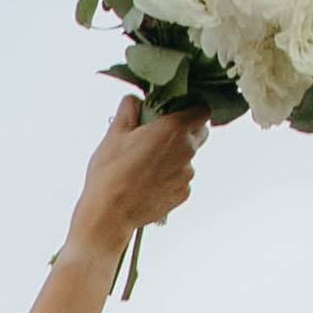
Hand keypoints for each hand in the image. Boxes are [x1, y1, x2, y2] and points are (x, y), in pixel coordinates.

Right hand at [65, 95, 209, 258]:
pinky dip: (171, 176)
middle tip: (160, 134)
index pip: (202, 109)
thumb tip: (136, 99)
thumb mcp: (115, 132)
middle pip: (199, 132)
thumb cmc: (110, 171)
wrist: (110, 213)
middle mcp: (187, 150)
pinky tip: (149, 181)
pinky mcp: (184, 193)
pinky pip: (182, 178)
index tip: (178, 109)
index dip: (192, 107)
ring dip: (175, 155)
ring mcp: (187, 174)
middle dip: (185, 129)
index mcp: (173, 129)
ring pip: (189, 157)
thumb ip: (129, 108)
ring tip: (147, 163)